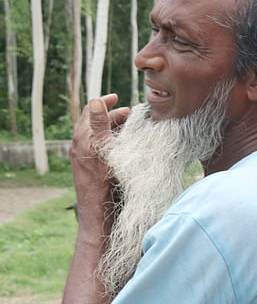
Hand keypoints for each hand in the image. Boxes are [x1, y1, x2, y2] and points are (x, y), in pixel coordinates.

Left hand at [69, 94, 129, 229]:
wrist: (97, 205)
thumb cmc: (103, 178)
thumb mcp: (104, 146)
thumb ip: (100, 123)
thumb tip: (96, 101)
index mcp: (83, 137)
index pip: (91, 111)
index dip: (104, 102)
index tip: (117, 98)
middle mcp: (80, 144)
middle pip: (95, 122)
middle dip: (112, 115)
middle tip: (129, 115)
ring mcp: (83, 155)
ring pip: (97, 135)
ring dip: (112, 128)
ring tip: (128, 128)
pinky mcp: (87, 166)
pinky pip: (98, 146)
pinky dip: (109, 140)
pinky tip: (120, 146)